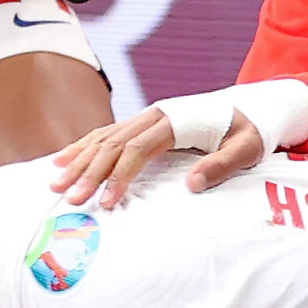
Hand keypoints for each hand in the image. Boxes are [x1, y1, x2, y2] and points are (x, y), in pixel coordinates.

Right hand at [47, 104, 265, 206]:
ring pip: (104, 137)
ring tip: (56, 183)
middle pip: (113, 143)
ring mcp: (147, 117)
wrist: (252, 106)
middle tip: (69, 198)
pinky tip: (63, 159)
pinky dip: (84, 146)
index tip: (106, 201)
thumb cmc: (250, 131)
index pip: (137, 149)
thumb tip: (191, 184)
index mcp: (175, 120)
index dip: (119, 175)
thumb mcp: (247, 149)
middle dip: (89, 172)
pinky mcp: (144, 123)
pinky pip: (107, 133)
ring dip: (79, 160)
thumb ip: (221, 165)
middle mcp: (155, 115)